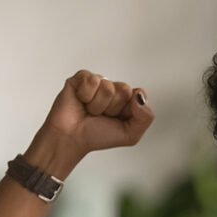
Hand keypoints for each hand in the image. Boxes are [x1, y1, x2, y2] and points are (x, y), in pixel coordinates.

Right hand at [40, 69, 154, 156]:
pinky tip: (81, 101)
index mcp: (126, 100)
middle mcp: (113, 89)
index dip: (128, 109)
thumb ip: (145, 117)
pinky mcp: (81, 78)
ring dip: (98, 105)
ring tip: (89, 111)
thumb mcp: (130, 135)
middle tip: (101, 116)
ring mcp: (98, 82)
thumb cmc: (97, 136)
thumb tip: (139, 96)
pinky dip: (86, 96)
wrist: (71, 138)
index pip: (138, 94)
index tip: (117, 118)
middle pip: (124, 89)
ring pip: (108, 87)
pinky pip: (92, 80)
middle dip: (113, 108)